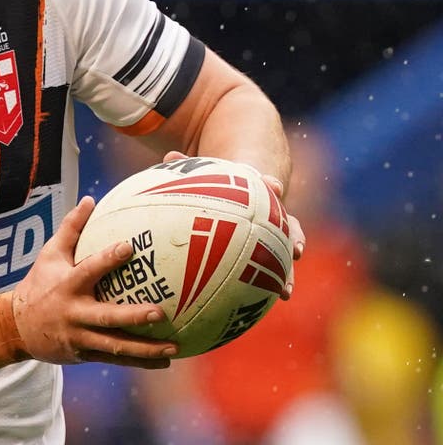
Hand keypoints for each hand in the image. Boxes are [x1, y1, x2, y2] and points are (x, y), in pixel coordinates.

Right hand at [10, 196, 175, 368]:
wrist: (17, 326)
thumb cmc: (39, 282)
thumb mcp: (50, 254)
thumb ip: (71, 228)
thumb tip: (90, 199)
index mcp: (67, 284)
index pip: (89, 269)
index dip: (107, 259)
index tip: (129, 247)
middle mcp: (74, 312)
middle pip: (107, 316)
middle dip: (133, 316)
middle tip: (160, 312)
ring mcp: (80, 336)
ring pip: (115, 345)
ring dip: (145, 348)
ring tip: (174, 348)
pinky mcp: (84, 353)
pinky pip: (115, 358)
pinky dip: (140, 360)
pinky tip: (165, 361)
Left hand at [161, 150, 304, 299]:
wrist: (242, 194)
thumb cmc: (220, 185)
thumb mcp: (207, 175)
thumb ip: (189, 167)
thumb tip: (169, 157)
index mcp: (261, 194)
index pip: (270, 187)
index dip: (272, 185)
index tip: (274, 186)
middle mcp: (273, 217)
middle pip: (290, 226)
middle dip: (295, 237)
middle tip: (297, 249)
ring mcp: (272, 238)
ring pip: (285, 257)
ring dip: (288, 273)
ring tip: (285, 292)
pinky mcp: (264, 256)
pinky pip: (265, 275)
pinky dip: (263, 289)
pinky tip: (254, 308)